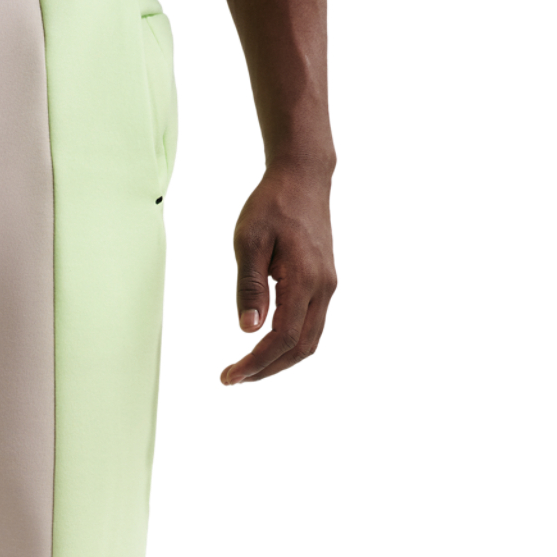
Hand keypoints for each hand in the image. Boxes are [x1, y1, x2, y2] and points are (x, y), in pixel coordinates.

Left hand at [221, 162, 336, 384]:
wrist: (303, 178)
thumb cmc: (272, 205)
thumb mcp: (249, 241)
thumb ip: (249, 287)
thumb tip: (247, 329)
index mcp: (305, 280)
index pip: (282, 338)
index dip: (256, 363)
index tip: (229, 376)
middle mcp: (323, 288)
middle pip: (300, 348)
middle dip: (266, 369)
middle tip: (233, 378)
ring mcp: (326, 286)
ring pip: (309, 340)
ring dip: (279, 361)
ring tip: (246, 369)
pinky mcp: (323, 283)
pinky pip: (310, 326)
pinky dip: (288, 345)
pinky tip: (264, 347)